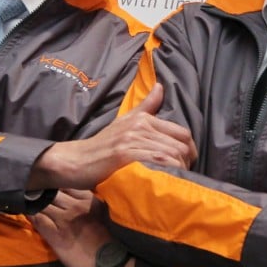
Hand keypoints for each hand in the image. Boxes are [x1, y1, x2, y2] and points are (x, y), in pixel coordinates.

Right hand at [29, 83, 197, 189]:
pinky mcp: (124, 154)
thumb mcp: (125, 121)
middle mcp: (140, 126)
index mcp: (143, 118)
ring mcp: (132, 140)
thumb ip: (146, 106)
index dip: (190, 149)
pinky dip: (166, 171)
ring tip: (175, 179)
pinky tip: (166, 179)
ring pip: (170, 154)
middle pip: (179, 145)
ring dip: (178, 169)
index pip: (182, 132)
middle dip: (186, 162)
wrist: (76, 160)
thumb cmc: (102, 145)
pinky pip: (156, 161)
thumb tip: (160, 87)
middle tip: (182, 174)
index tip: (187, 161)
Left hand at [30, 189, 124, 266]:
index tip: (48, 185)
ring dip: (33, 202)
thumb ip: (90, 202)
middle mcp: (76, 206)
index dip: (54, 183)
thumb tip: (75, 197)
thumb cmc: (112, 241)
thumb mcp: (104, 214)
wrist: (114, 265)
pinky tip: (28, 214)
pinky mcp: (56, 236)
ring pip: (41, 203)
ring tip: (27, 202)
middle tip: (33, 193)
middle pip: (51, 190)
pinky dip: (31, 215)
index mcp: (90, 199)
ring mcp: (65, 220)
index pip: (65, 183)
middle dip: (41, 190)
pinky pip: (37, 219)